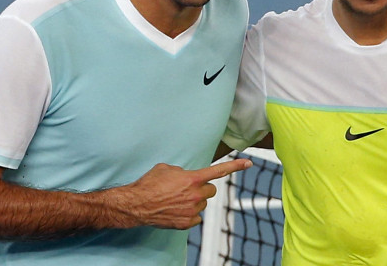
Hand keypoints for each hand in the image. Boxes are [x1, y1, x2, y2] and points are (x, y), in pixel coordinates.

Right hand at [114, 158, 251, 229]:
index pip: (219, 171)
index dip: (236, 166)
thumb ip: (183, 171)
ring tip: (177, 200)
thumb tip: (186, 176)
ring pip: (203, 204)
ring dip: (195, 201)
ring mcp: (192, 210)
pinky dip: (189, 214)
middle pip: (211, 190)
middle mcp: (196, 195)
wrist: (137, 204)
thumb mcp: (167, 168)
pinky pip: (196, 217)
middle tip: (188, 188)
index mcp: (193, 178)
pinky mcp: (187, 223)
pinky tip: (176, 210)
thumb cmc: (150, 183)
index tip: (249, 163)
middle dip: (202, 188)